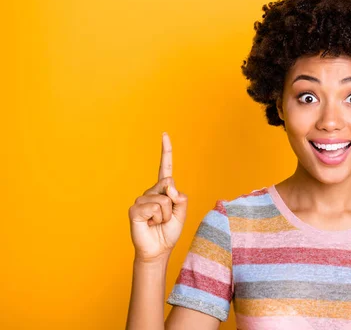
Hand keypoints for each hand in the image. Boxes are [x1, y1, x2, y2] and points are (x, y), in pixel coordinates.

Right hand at [128, 132, 187, 261]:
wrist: (158, 250)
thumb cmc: (169, 231)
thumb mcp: (182, 213)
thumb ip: (180, 198)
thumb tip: (170, 187)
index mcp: (163, 191)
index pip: (165, 168)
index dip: (166, 151)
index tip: (164, 134)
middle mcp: (151, 192)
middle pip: (169, 186)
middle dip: (173, 203)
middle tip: (166, 218)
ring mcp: (141, 199)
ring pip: (163, 200)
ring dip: (165, 215)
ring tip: (157, 223)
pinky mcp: (134, 209)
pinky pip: (154, 208)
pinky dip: (157, 218)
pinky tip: (150, 224)